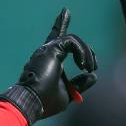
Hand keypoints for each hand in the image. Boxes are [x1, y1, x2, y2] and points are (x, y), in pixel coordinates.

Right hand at [0, 8, 96, 125]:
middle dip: (73, 35)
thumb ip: (79, 84)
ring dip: (86, 54)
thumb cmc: (46, 102)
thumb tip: (93, 76)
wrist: (33, 103)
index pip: (56, 42)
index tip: (70, 23)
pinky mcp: (51, 49)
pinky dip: (82, 52)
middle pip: (58, 33)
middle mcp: (45, 53)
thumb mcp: (68, 93)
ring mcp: (47, 50)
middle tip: (91, 62)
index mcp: (48, 62)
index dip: (61, 26)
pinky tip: (83, 65)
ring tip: (90, 68)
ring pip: (73, 41)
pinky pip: (72, 42)